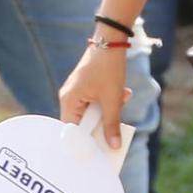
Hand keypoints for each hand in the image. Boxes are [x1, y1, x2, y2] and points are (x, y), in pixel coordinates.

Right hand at [58, 33, 134, 151]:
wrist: (112, 41)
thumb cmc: (108, 68)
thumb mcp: (112, 99)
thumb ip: (112, 124)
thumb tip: (113, 146)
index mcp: (69, 101)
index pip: (72, 131)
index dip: (85, 143)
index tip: (98, 151)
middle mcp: (69, 98)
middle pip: (83, 123)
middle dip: (102, 123)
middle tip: (116, 132)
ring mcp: (77, 92)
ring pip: (93, 112)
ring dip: (109, 110)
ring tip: (122, 99)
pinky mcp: (87, 86)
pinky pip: (97, 101)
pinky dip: (109, 101)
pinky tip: (123, 93)